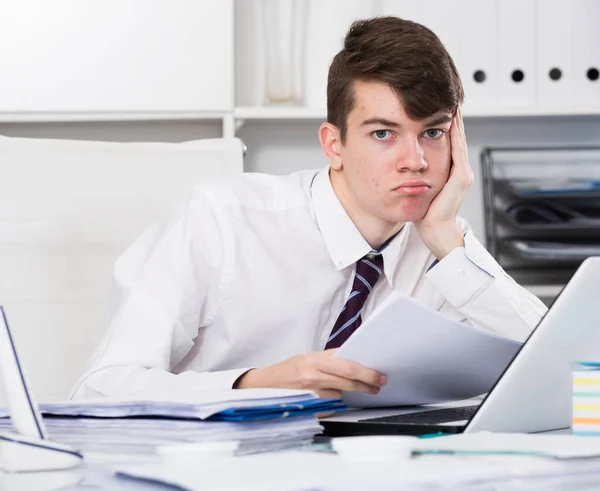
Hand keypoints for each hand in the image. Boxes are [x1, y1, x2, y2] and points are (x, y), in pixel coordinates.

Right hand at [235, 349, 385, 398]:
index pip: (347, 365)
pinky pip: (329, 404)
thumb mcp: (306, 358)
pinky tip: (333, 397)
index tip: (378, 374)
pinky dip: (334, 401)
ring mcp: (310, 391)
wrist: (263, 385)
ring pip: (340, 394)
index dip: (366, 371)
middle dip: (367, 383)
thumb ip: (328, 359)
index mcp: (314, 359)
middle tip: (378, 385)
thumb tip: (353, 359)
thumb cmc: (287, 370)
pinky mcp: (307, 405)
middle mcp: (312, 374)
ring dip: (351, 393)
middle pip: (348, 380)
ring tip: (362, 391)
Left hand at [414, 106, 473, 259]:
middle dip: (449, 115)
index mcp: (449, 173)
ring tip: (450, 99)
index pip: (446, 141)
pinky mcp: (460, 177)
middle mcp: (458, 170)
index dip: (441, 123)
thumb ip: (413, 177)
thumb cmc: (425, 217)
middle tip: (445, 94)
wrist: (435, 234)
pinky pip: (458, 149)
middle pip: (454, 136)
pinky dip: (455, 132)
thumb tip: (400, 166)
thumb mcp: (418, 191)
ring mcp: (461, 173)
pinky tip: (450, 117)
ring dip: (454, 119)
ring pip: (458, 139)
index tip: (434, 105)